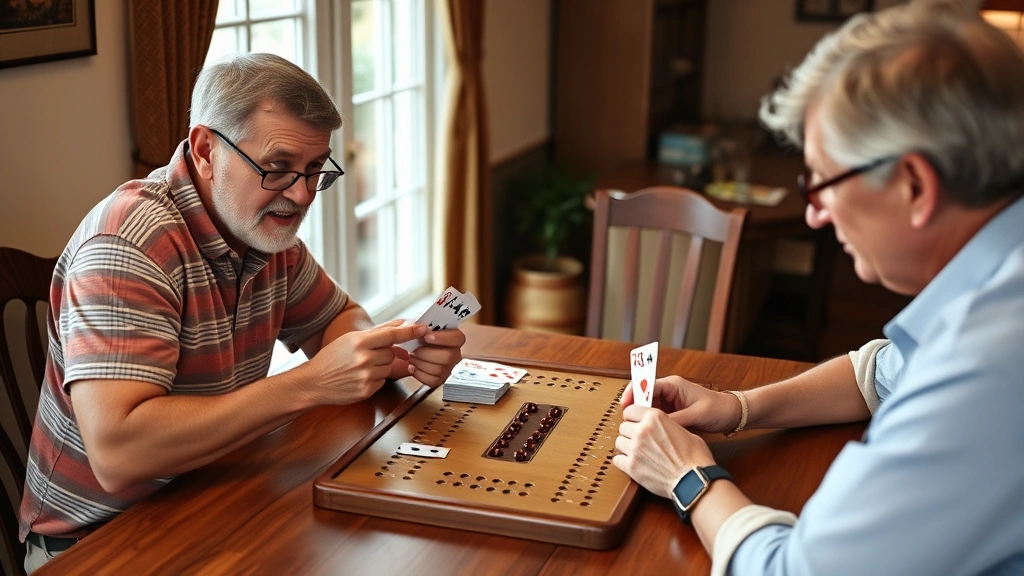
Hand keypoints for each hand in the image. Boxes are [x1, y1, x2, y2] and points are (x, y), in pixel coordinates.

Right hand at [305, 320, 426, 404]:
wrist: (313, 382)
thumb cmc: (331, 358)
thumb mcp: (351, 338)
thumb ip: (378, 331)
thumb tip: (400, 322)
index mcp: (359, 342)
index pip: (391, 335)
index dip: (409, 331)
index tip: (424, 328)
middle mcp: (364, 359)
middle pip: (391, 353)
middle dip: (383, 353)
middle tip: (365, 355)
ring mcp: (366, 376)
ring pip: (388, 368)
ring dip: (379, 367)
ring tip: (359, 367)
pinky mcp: (367, 391)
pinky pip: (382, 381)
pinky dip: (374, 379)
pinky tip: (359, 378)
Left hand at [399, 328, 465, 386]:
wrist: (405, 350)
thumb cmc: (414, 338)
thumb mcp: (415, 326)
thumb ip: (418, 326)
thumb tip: (419, 327)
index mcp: (453, 337)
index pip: (457, 338)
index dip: (442, 338)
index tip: (427, 336)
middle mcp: (454, 353)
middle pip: (448, 356)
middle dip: (426, 353)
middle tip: (415, 349)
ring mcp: (448, 368)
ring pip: (439, 369)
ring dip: (420, 363)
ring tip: (412, 357)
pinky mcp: (439, 379)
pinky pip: (432, 381)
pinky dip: (419, 374)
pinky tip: (413, 367)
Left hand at [613, 406, 715, 497]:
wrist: (694, 480)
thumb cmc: (694, 457)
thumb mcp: (683, 430)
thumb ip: (665, 425)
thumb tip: (660, 428)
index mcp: (654, 417)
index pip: (630, 410)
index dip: (633, 417)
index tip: (635, 422)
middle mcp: (642, 430)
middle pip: (623, 427)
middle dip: (630, 432)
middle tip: (639, 440)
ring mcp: (635, 448)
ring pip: (619, 442)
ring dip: (626, 446)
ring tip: (637, 452)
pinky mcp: (631, 466)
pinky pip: (617, 460)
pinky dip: (623, 462)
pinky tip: (634, 463)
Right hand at [622, 375, 742, 434]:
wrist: (731, 414)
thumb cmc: (717, 410)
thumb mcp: (696, 415)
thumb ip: (675, 420)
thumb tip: (656, 428)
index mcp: (673, 385)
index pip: (646, 384)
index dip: (633, 394)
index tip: (624, 406)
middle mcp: (668, 391)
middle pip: (642, 396)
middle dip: (633, 408)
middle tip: (627, 422)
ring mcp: (669, 401)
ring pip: (646, 407)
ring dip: (640, 416)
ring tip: (633, 429)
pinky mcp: (671, 412)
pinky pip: (654, 416)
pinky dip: (648, 422)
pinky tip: (645, 432)